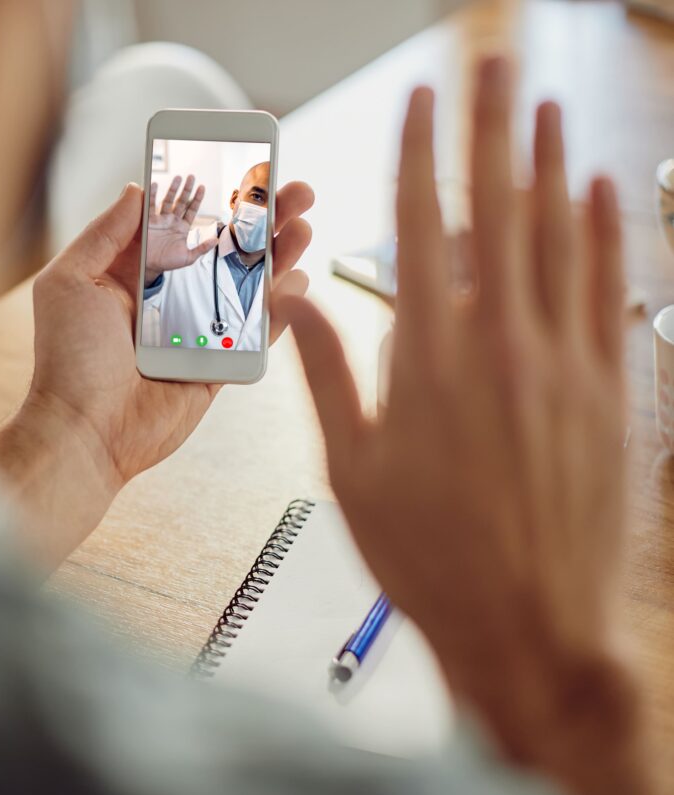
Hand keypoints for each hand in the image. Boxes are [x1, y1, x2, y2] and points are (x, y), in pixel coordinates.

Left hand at [0, 180, 312, 569]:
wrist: (83, 432)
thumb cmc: (66, 360)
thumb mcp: (69, 281)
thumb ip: (104, 233)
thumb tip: (136, 187)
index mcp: (133, 272)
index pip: (181, 221)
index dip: (212, 193)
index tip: (242, 163)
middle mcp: (168, 296)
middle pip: (225, 247)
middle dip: (261, 217)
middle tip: (294, 190)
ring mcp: (196, 330)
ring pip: (248, 284)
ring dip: (279, 254)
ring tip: (303, 227)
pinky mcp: (217, 367)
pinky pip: (255, 334)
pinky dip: (280, 309)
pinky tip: (297, 281)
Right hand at [144, 174, 217, 277]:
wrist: (149, 266)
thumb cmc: (167, 262)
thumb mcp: (188, 257)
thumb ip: (202, 248)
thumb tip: (215, 240)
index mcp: (182, 228)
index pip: (191, 210)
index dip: (197, 199)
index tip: (202, 187)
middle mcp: (172, 221)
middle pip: (181, 201)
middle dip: (186, 189)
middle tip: (191, 177)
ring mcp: (160, 220)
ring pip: (168, 200)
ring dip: (173, 189)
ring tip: (178, 178)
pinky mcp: (148, 221)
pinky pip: (150, 205)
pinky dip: (151, 195)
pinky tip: (154, 185)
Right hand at [279, 59, 651, 794]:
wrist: (529, 626)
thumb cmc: (430, 557)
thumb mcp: (349, 469)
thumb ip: (325, 372)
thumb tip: (290, 302)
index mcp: (425, 361)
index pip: (419, 227)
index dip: (421, 154)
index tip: (422, 101)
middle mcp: (499, 346)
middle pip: (496, 208)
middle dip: (490, 126)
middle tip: (492, 63)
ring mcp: (563, 363)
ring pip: (559, 236)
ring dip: (551, 162)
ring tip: (544, 104)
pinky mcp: (609, 389)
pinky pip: (609, 289)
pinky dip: (606, 232)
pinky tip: (600, 189)